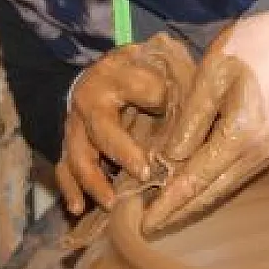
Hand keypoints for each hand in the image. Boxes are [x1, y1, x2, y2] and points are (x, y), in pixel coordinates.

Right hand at [57, 33, 196, 214]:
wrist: (101, 73)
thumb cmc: (140, 69)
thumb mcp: (160, 60)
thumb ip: (179, 76)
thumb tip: (205, 101)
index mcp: (116, 73)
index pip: (137, 84)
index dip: (156, 96)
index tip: (170, 107)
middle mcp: (90, 100)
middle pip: (101, 127)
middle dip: (122, 151)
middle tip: (145, 173)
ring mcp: (76, 126)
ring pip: (78, 154)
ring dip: (94, 180)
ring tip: (111, 202)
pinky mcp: (70, 145)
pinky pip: (64, 169)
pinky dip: (70, 189)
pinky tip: (79, 208)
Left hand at [142, 0, 268, 234]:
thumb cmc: (256, 47)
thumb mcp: (213, 74)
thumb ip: (190, 119)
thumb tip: (168, 160)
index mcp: (239, 135)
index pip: (195, 180)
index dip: (168, 203)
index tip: (143, 224)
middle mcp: (256, 154)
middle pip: (211, 193)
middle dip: (178, 212)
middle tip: (146, 228)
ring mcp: (268, 153)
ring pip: (224, 188)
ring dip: (194, 203)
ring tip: (163, 214)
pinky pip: (235, 176)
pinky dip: (210, 187)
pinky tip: (193, 189)